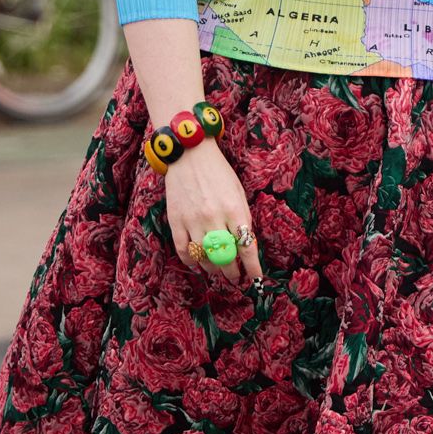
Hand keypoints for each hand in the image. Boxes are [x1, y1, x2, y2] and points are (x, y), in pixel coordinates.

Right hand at [161, 141, 263, 286]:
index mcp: (235, 209)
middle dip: (231, 271)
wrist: (189, 154)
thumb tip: (246, 246)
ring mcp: (193, 220)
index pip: (246, 247)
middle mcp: (214, 217)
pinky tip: (197, 263)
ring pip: (204, 258)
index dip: (252, 268)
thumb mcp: (238, 192)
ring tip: (217, 271)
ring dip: (212, 269)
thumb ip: (242, 219)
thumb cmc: (219, 173)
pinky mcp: (176, 220)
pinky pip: (183, 250)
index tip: (256, 279)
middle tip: (234, 276)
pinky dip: (191, 261)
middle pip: (225, 257)